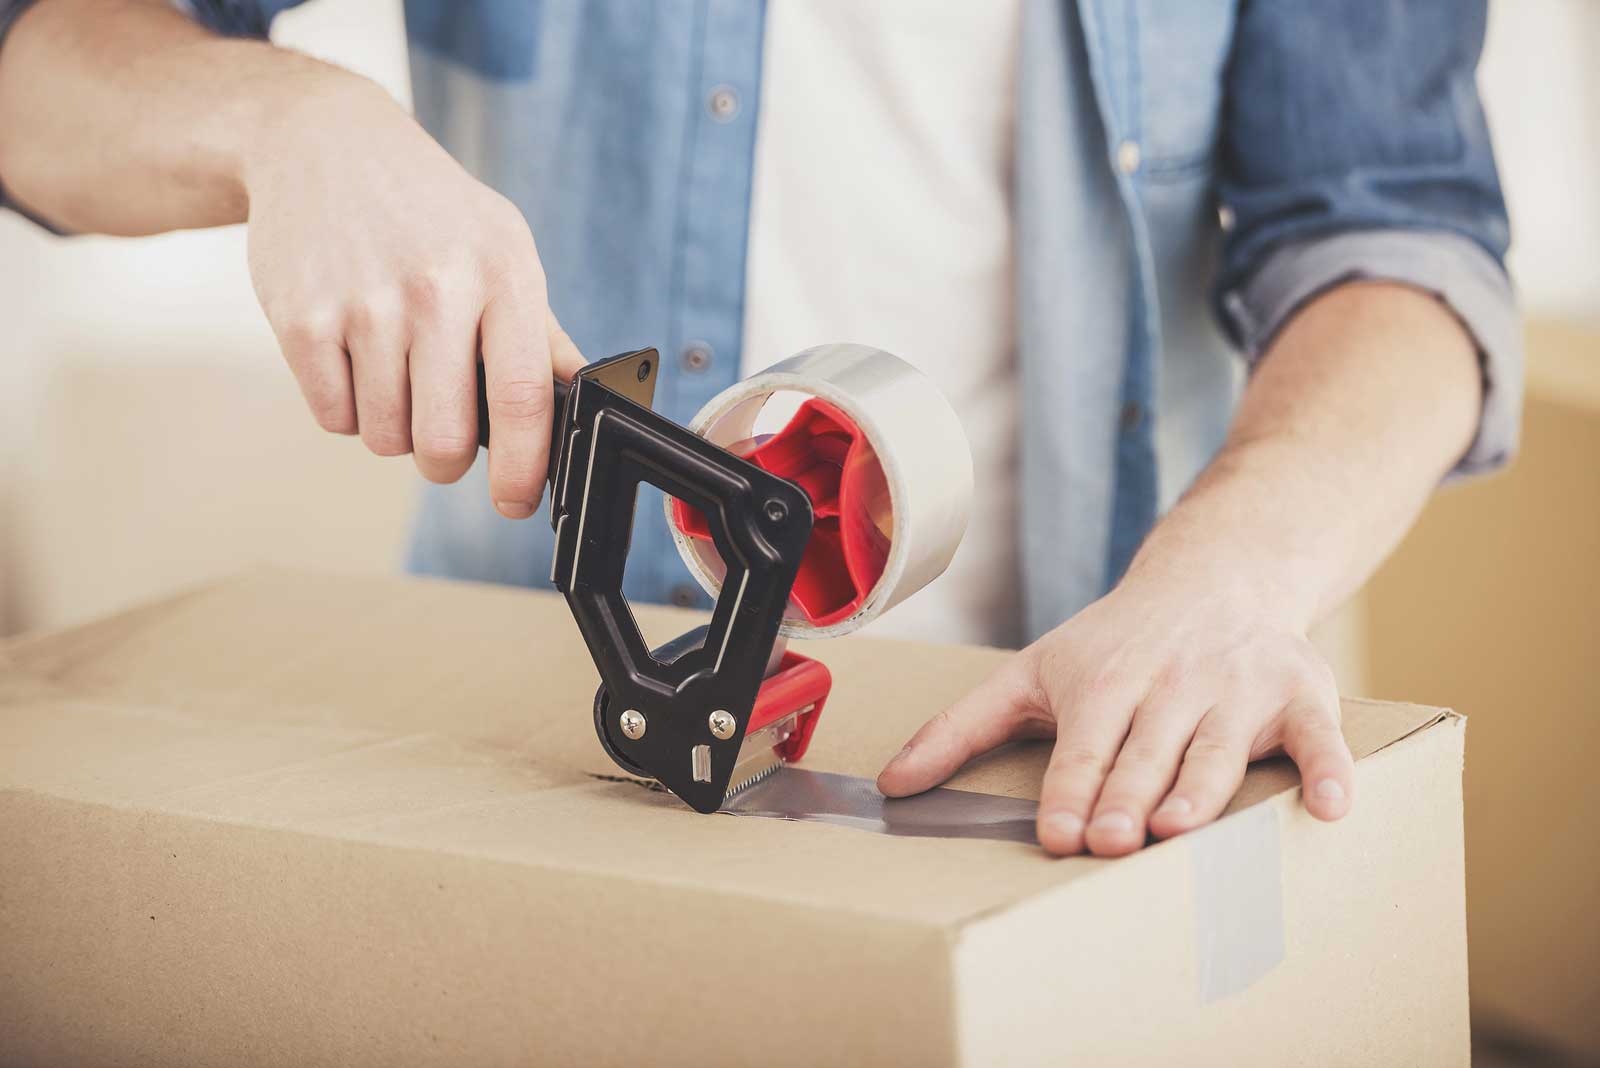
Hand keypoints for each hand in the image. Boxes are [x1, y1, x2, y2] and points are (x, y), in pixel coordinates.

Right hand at [243, 74, 584, 517]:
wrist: (323, 142)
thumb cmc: (428, 209)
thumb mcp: (503, 248)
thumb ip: (542, 334)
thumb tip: (584, 403)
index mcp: (502, 274)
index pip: (523, 399)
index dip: (523, 469)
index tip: (516, 501)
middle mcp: (436, 289)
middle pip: (443, 440)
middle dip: (445, 460)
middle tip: (444, 438)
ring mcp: (364, 304)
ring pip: (386, 437)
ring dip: (394, 428)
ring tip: (396, 372)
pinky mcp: (301, 318)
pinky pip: (335, 418)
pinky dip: (348, 409)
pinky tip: (354, 358)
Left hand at [876, 568, 1354, 856]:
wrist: (1211, 577)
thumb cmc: (1111, 644)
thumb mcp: (1031, 673)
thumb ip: (961, 728)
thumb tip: (889, 783)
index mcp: (1103, 682)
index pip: (1082, 747)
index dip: (1070, 790)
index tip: (1056, 832)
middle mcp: (1169, 684)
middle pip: (1146, 753)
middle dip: (1128, 797)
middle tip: (1112, 842)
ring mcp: (1236, 687)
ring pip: (1219, 747)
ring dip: (1203, 786)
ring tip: (1183, 826)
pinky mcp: (1298, 692)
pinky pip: (1317, 735)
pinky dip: (1330, 767)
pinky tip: (1331, 806)